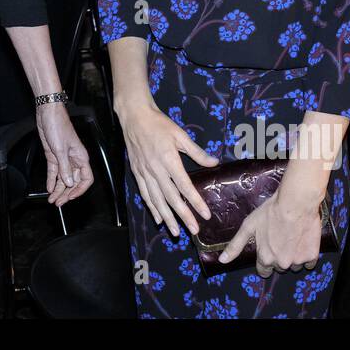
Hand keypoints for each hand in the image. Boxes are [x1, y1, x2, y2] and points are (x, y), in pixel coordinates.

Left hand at [35, 103, 94, 205]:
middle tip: (58, 202)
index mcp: (81, 157)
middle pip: (73, 181)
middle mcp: (73, 159)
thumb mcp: (61, 149)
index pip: (86, 179)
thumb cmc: (58, 125)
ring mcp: (63, 158)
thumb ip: (65, 167)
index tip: (70, 197)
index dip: (79, 190)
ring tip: (52, 199)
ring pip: (63, 178)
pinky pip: (54, 171)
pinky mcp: (53, 155)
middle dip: (66, 193)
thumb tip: (69, 183)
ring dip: (58, 189)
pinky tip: (49, 188)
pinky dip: (52, 180)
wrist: (47, 113)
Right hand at [117, 101, 215, 236]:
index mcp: (169, 160)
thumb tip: (214, 163)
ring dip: (167, 217)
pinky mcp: (137, 173)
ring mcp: (144, 173)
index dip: (195, 202)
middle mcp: (156, 170)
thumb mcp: (180, 135)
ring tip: (176, 232)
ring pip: (157, 200)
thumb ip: (197, 152)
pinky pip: (145, 194)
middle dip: (183, 216)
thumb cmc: (159, 124)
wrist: (135, 117)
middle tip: (194, 231)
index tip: (205, 214)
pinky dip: (151, 208)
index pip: (185, 186)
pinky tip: (158, 219)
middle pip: (171, 198)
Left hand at [218, 191, 323, 277]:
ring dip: (293, 256)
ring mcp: (297, 261)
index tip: (268, 251)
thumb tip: (222, 261)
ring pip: (294, 264)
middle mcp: (281, 263)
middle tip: (280, 239)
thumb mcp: (248, 226)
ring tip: (291, 238)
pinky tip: (302, 241)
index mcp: (265, 258)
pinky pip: (308, 262)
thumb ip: (236, 246)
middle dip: (279, 256)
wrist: (296, 203)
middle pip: (279, 266)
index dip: (264, 261)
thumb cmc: (270, 212)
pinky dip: (306, 254)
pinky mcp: (312, 256)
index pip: (263, 271)